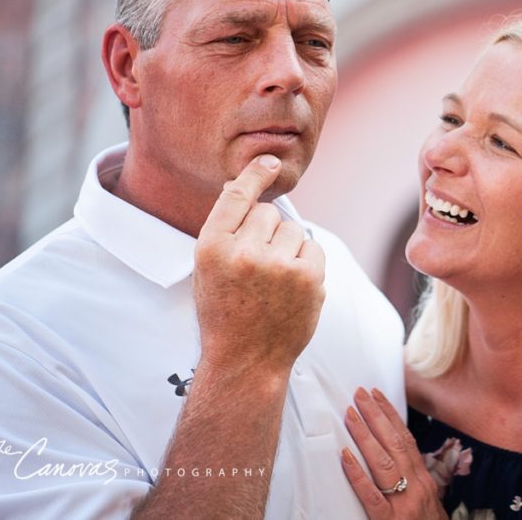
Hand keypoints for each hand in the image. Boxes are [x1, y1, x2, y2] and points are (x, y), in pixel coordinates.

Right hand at [193, 154, 325, 374]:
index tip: (269, 161)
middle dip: (266, 231)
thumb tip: (251, 184)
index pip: (236, 195)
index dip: (254, 174)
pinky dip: (306, 260)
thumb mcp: (208, 268)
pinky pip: (313, 246)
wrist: (246, 360)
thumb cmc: (225, 311)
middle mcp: (243, 252)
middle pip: (268, 213)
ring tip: (273, 279)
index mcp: (211, 247)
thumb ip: (227, 229)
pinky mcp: (308, 277)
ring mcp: (278, 265)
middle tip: (256, 267)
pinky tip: (291, 285)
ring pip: (293, 229)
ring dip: (287, 246)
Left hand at [342, 388, 447, 519]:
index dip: (391, 415)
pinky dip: (357, 475)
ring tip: (350, 413)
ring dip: (365, 435)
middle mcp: (418, 488)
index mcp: (425, 482)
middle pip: (395, 444)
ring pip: (383, 463)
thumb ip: (414, 482)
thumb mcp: (428, 504)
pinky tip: (344, 457)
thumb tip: (395, 459)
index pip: (407, 440)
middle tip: (359, 393)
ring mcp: (404, 505)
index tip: (377, 395)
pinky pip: (371, 496)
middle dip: (376, 416)